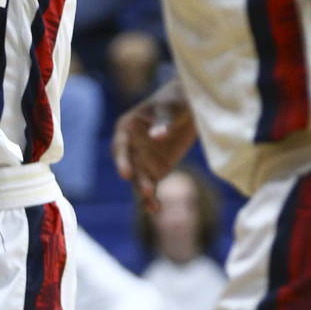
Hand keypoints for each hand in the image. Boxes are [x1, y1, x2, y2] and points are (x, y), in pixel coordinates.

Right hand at [111, 78, 196, 211]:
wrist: (189, 107)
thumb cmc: (175, 101)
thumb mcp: (170, 108)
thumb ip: (163, 123)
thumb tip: (156, 136)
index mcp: (127, 126)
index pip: (121, 145)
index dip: (122, 159)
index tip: (125, 173)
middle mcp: (131, 145)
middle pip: (129, 165)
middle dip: (136, 178)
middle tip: (147, 190)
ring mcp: (143, 159)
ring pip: (139, 178)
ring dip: (144, 191)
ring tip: (154, 204)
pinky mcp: (156, 169)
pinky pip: (151, 186)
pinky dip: (152, 198)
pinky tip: (156, 209)